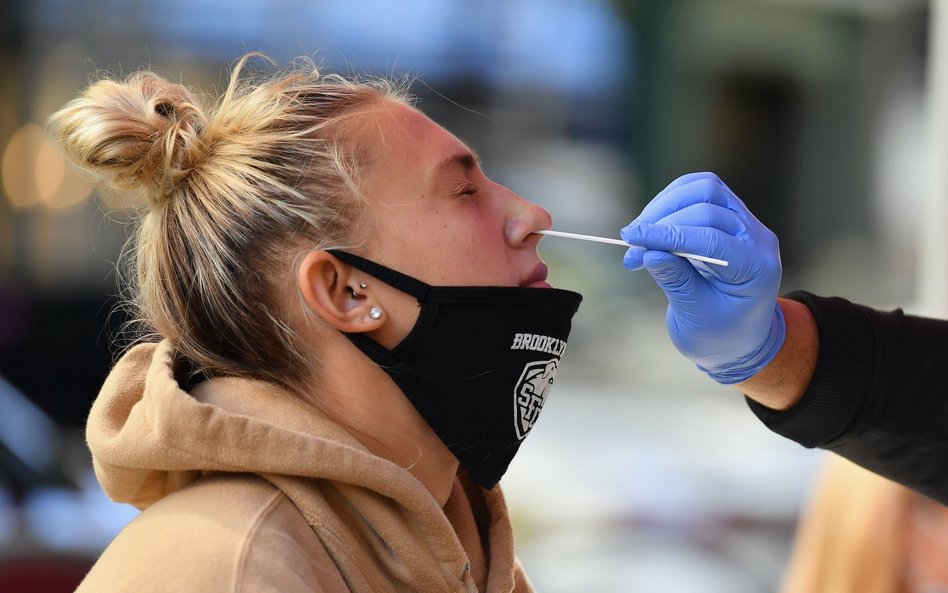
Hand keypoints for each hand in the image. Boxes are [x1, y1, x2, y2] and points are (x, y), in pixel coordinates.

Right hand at [620, 172, 784, 383]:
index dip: (667, 235)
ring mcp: (745, 223)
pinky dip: (671, 200)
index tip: (632, 239)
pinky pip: (700, 191)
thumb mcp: (696, 317)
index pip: (711, 238)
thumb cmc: (720, 336)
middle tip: (631, 244)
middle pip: (708, 206)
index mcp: (756, 269)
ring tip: (640, 232)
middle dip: (663, 221)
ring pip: (705, 188)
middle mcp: (757, 239)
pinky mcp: (729, 216)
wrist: (738, 337)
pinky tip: (652, 223)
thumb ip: (676, 283)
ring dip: (666, 204)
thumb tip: (649, 251)